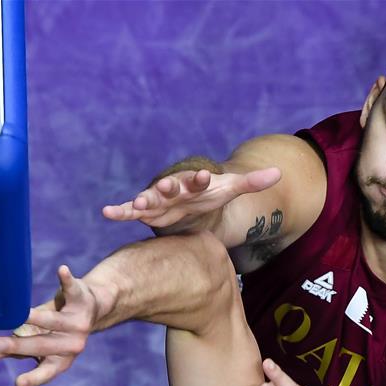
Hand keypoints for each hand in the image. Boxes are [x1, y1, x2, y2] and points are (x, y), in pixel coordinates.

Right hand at [0, 266, 97, 385]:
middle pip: (42, 345)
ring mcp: (78, 322)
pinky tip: (61, 270)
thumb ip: (14, 348)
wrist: (92, 308)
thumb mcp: (37, 340)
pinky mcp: (82, 299)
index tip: (18, 384)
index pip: (46, 372)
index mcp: (61, 358)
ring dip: (38, 317)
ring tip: (22, 315)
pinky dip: (66, 280)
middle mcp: (72, 344)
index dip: (32, 378)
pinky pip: (72, 289)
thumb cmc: (56, 328)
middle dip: (20, 345)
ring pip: (54, 320)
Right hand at [102, 167, 280, 230]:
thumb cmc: (209, 195)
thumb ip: (252, 183)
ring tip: (134, 206)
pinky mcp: (146, 212)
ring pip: (148, 201)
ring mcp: (158, 200)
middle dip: (167, 188)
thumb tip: (280, 173)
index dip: (200, 179)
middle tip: (164, 186)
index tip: (205, 176)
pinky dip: (119, 212)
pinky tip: (106, 213)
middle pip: (170, 188)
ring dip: (141, 202)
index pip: (198, 180)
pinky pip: (129, 212)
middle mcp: (173, 189)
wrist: (191, 201)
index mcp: (194, 183)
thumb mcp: (230, 191)